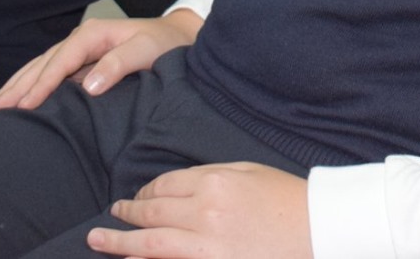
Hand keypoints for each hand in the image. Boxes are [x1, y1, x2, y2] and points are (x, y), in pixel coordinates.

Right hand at [0, 10, 201, 111]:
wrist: (177, 37)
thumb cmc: (165, 45)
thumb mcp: (147, 51)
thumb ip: (119, 65)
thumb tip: (90, 86)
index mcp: (92, 35)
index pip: (59, 62)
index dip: (41, 85)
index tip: (23, 106)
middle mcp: (80, 40)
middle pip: (40, 65)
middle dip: (15, 87)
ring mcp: (78, 51)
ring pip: (39, 69)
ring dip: (15, 87)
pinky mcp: (80, 63)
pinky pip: (48, 75)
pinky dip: (28, 87)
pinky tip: (14, 100)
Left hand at [92, 162, 310, 258]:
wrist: (321, 229)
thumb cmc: (287, 199)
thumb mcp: (249, 172)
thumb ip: (209, 177)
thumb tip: (169, 190)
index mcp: (215, 182)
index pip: (165, 186)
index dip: (144, 192)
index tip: (135, 198)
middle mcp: (206, 212)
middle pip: (152, 213)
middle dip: (126, 214)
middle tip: (110, 216)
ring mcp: (208, 246)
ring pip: (152, 243)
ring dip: (121, 242)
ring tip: (98, 240)